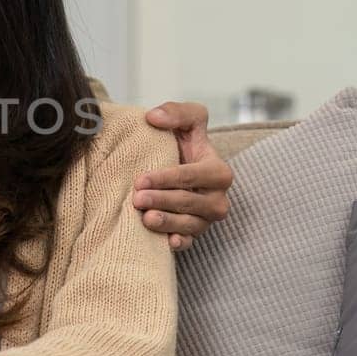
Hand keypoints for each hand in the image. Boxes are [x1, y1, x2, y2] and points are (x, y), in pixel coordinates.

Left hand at [134, 102, 232, 251]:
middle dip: (164, 200)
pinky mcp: (195, 234)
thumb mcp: (184, 123)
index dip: (168, 178)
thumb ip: (176, 112)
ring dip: (168, 222)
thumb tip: (153, 117)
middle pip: (192, 202)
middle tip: (137, 198)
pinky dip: (181, 243)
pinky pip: (191, 243)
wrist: (173, 169)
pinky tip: (168, 242)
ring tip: (146, 218)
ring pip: (191, 225)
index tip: (141, 179)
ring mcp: (206, 219)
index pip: (195, 175)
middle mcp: (217, 198)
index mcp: (219, 171)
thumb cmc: (181, 145)